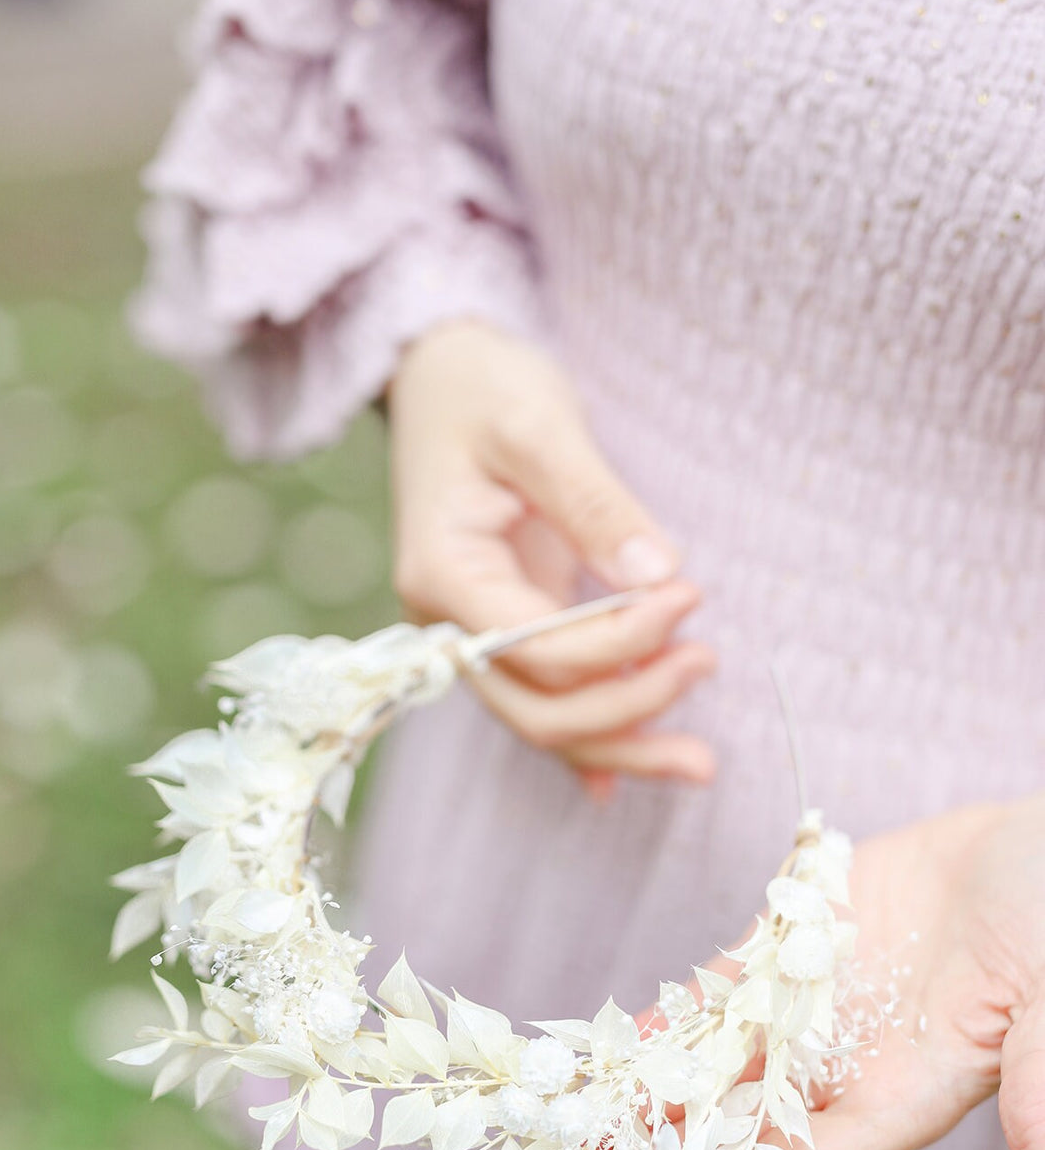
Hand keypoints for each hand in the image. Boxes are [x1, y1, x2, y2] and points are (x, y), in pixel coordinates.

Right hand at [387, 319, 715, 785]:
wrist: (441, 374)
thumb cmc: (483, 387)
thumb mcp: (539, 426)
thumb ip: (594, 503)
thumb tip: (656, 578)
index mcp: (444, 576)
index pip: (543, 650)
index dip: (624, 639)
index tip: (689, 594)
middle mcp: (448, 623)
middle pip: (539, 711)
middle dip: (628, 712)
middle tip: (708, 664)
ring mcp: (473, 634)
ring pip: (545, 721)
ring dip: (622, 744)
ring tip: (701, 761)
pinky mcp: (505, 630)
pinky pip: (545, 699)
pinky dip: (591, 741)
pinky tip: (632, 774)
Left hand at [516, 795, 1044, 1149]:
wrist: (1042, 847)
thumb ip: (1040, 1072)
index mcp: (899, 1099)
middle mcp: (839, 1069)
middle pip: (719, 1136)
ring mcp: (807, 1012)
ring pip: (697, 1072)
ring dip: (621, 1108)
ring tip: (537, 1141)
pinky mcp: (788, 952)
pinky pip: (708, 998)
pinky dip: (655, 1027)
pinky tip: (594, 1052)